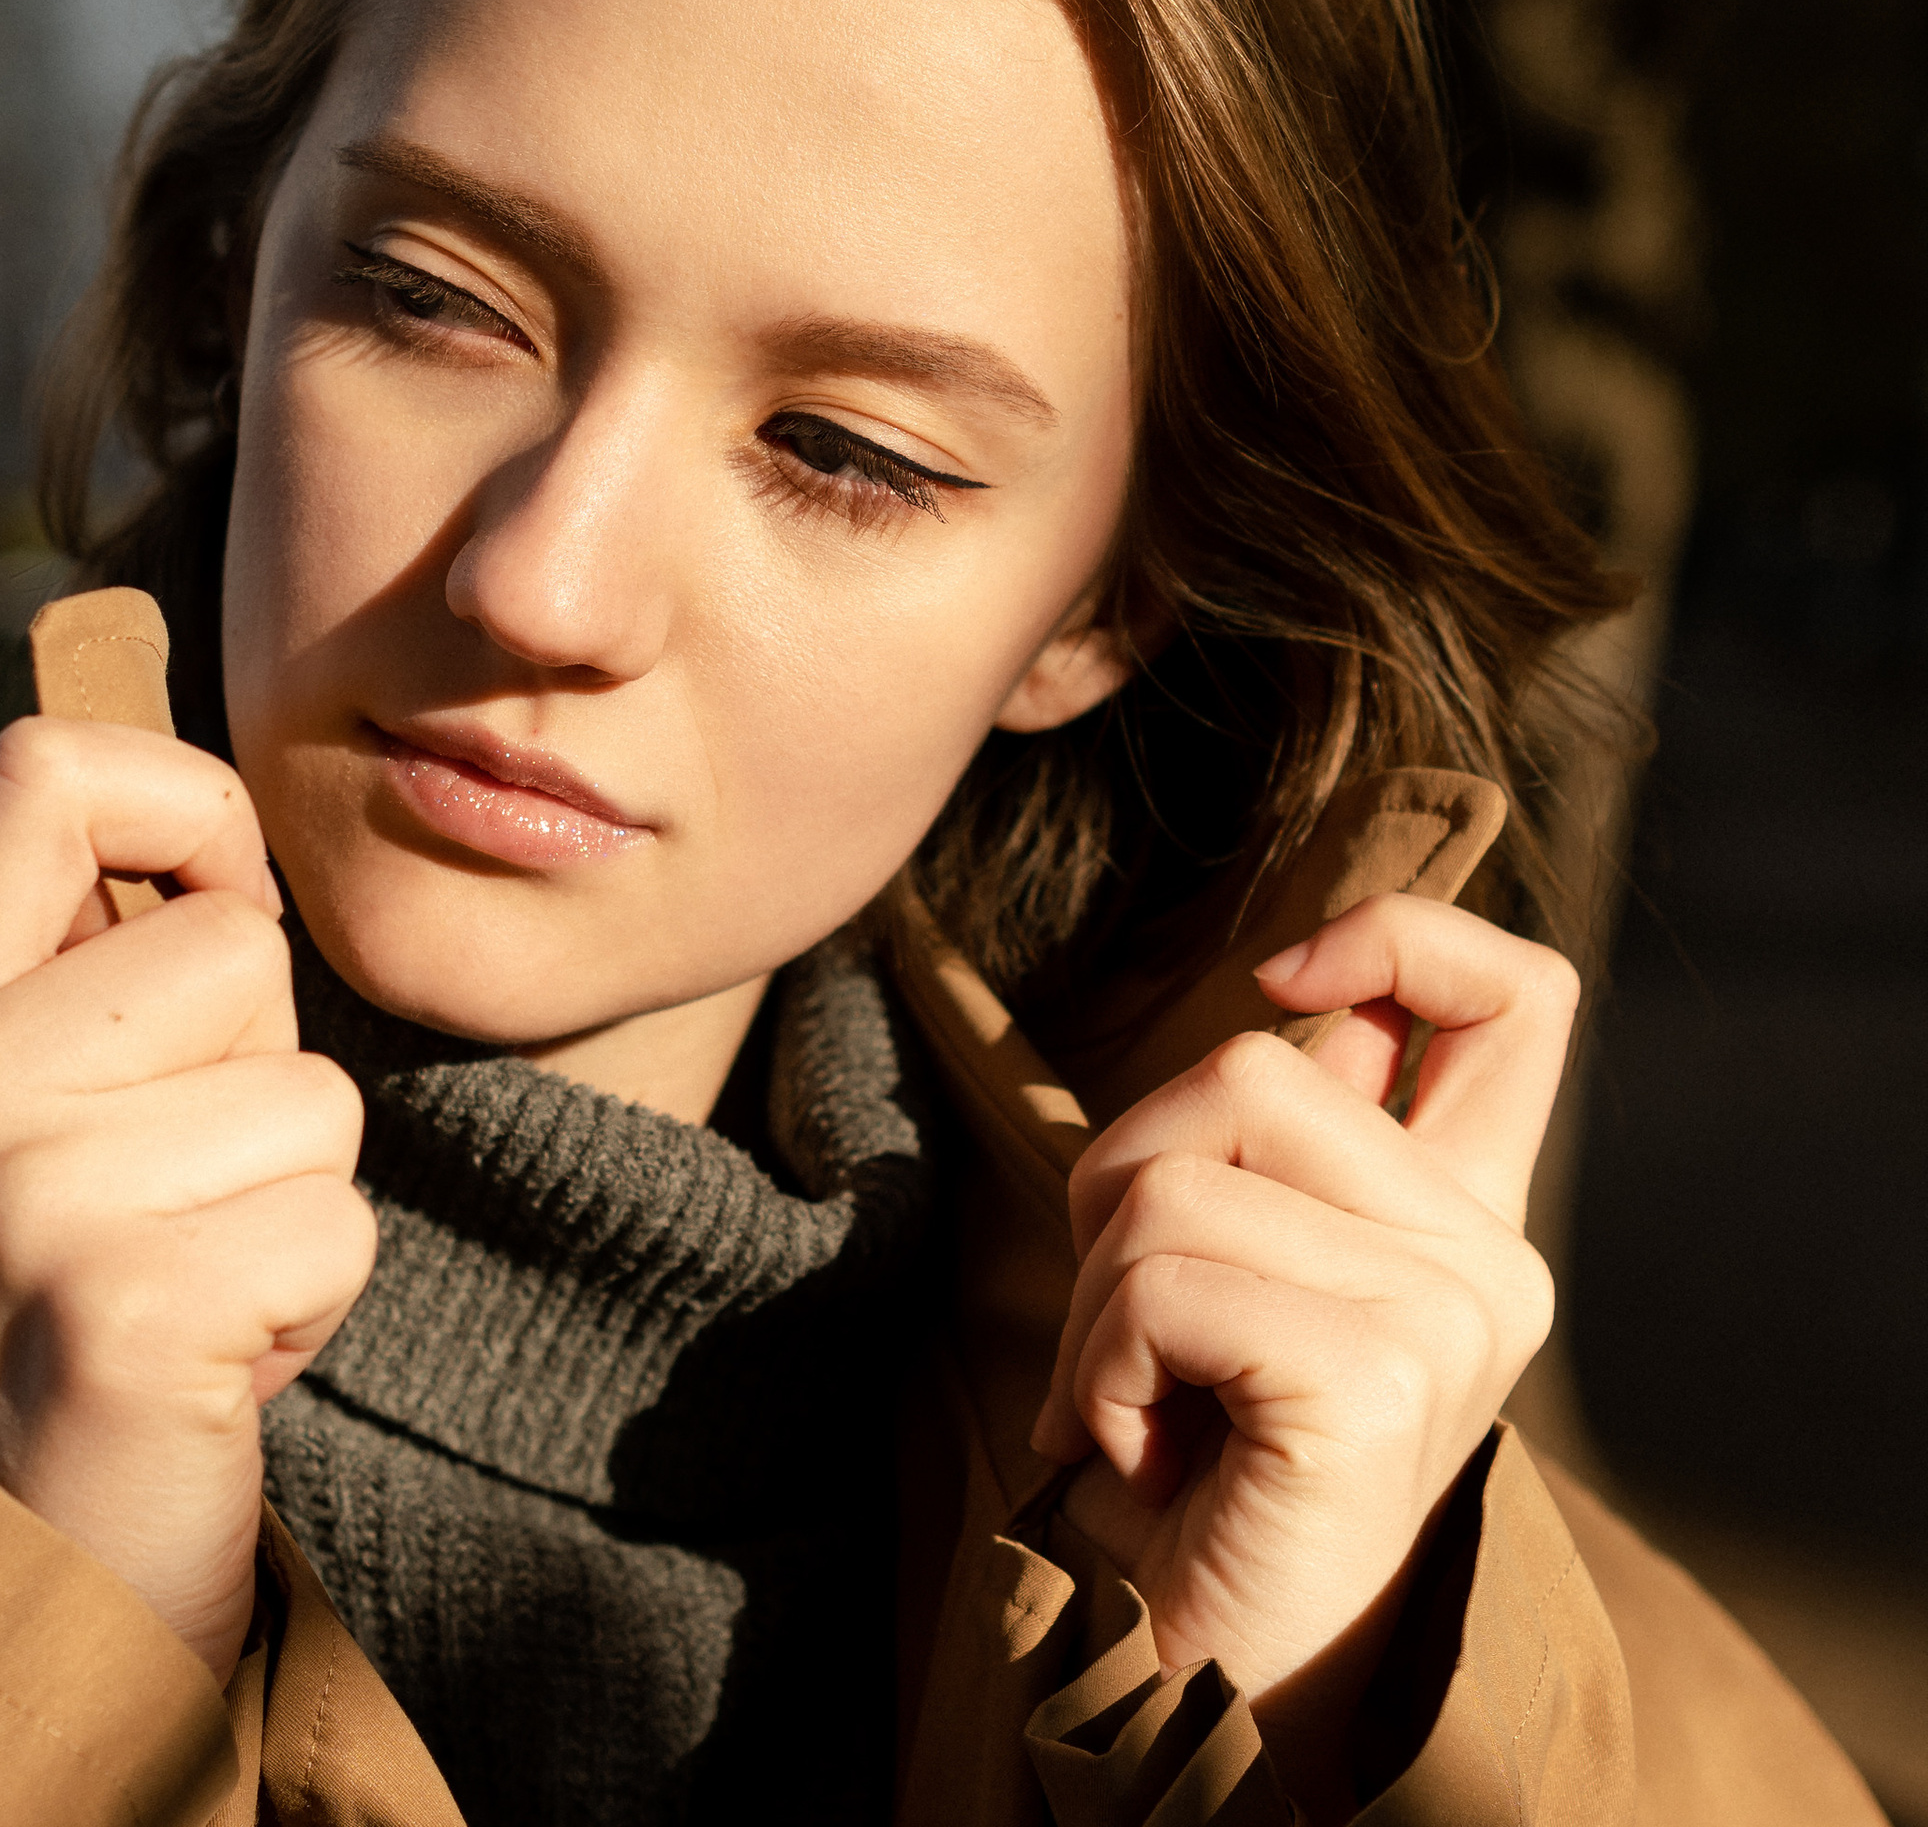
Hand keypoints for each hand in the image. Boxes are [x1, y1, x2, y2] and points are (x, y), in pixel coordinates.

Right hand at [0, 717, 375, 1674]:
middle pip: (233, 946)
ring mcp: (11, 1208)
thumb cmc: (84, 1287)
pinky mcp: (118, 1317)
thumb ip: (97, 950)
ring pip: (310, 1094)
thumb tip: (207, 789)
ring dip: (295, 1195)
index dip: (183, 804)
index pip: (45, 772)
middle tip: (169, 1196)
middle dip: (261, 1067)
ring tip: (188, 1281)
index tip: (215, 901)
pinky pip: (334, 1220)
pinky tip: (217, 1361)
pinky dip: (315, 1294)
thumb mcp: (38, 1097)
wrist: (38, 1567)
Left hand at [1028, 895, 1573, 1817]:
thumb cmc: (1195, 1466)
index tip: (1285, 981)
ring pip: (1177, 1171)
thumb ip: (1277, 1143)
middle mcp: (1490, 1259)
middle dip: (1121, 1178)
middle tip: (1128, 1332)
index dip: (1397, 935)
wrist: (1205, 1673)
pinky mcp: (1379, 1379)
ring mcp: (1449, 1316)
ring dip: (1094, 1294)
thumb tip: (1301, 1004)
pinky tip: (1142, 1455)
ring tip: (1132, 1402)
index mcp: (1466, 1215)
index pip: (1516, 994)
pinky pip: (1159, 1279)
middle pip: (1255, 1060)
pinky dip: (1100, 1364)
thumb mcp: (1230, 1272)